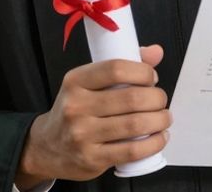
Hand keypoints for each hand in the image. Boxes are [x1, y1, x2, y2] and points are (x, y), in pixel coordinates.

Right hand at [15, 44, 170, 187]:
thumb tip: (156, 52)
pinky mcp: (92, 159)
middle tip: (160, 100)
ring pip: (135, 124)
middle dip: (157, 98)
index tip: (151, 78)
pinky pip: (132, 151)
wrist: (47, 147)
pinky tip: (159, 137)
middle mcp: (76, 106)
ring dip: (160, 120)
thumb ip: (122, 67)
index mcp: (75, 81)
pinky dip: (154, 143)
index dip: (142, 72)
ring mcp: (83, 134)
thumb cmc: (75, 110)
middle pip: (131, 98)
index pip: (116, 69)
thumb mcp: (88, 83)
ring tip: (164, 118)